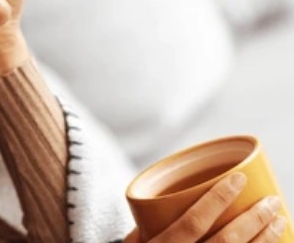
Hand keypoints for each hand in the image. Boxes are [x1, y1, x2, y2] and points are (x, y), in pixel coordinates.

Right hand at [124, 173, 286, 242]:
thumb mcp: (137, 242)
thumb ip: (150, 224)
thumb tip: (173, 194)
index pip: (194, 222)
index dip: (218, 199)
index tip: (239, 179)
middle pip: (227, 242)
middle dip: (255, 220)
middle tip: (271, 202)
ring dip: (266, 240)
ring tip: (279, 221)